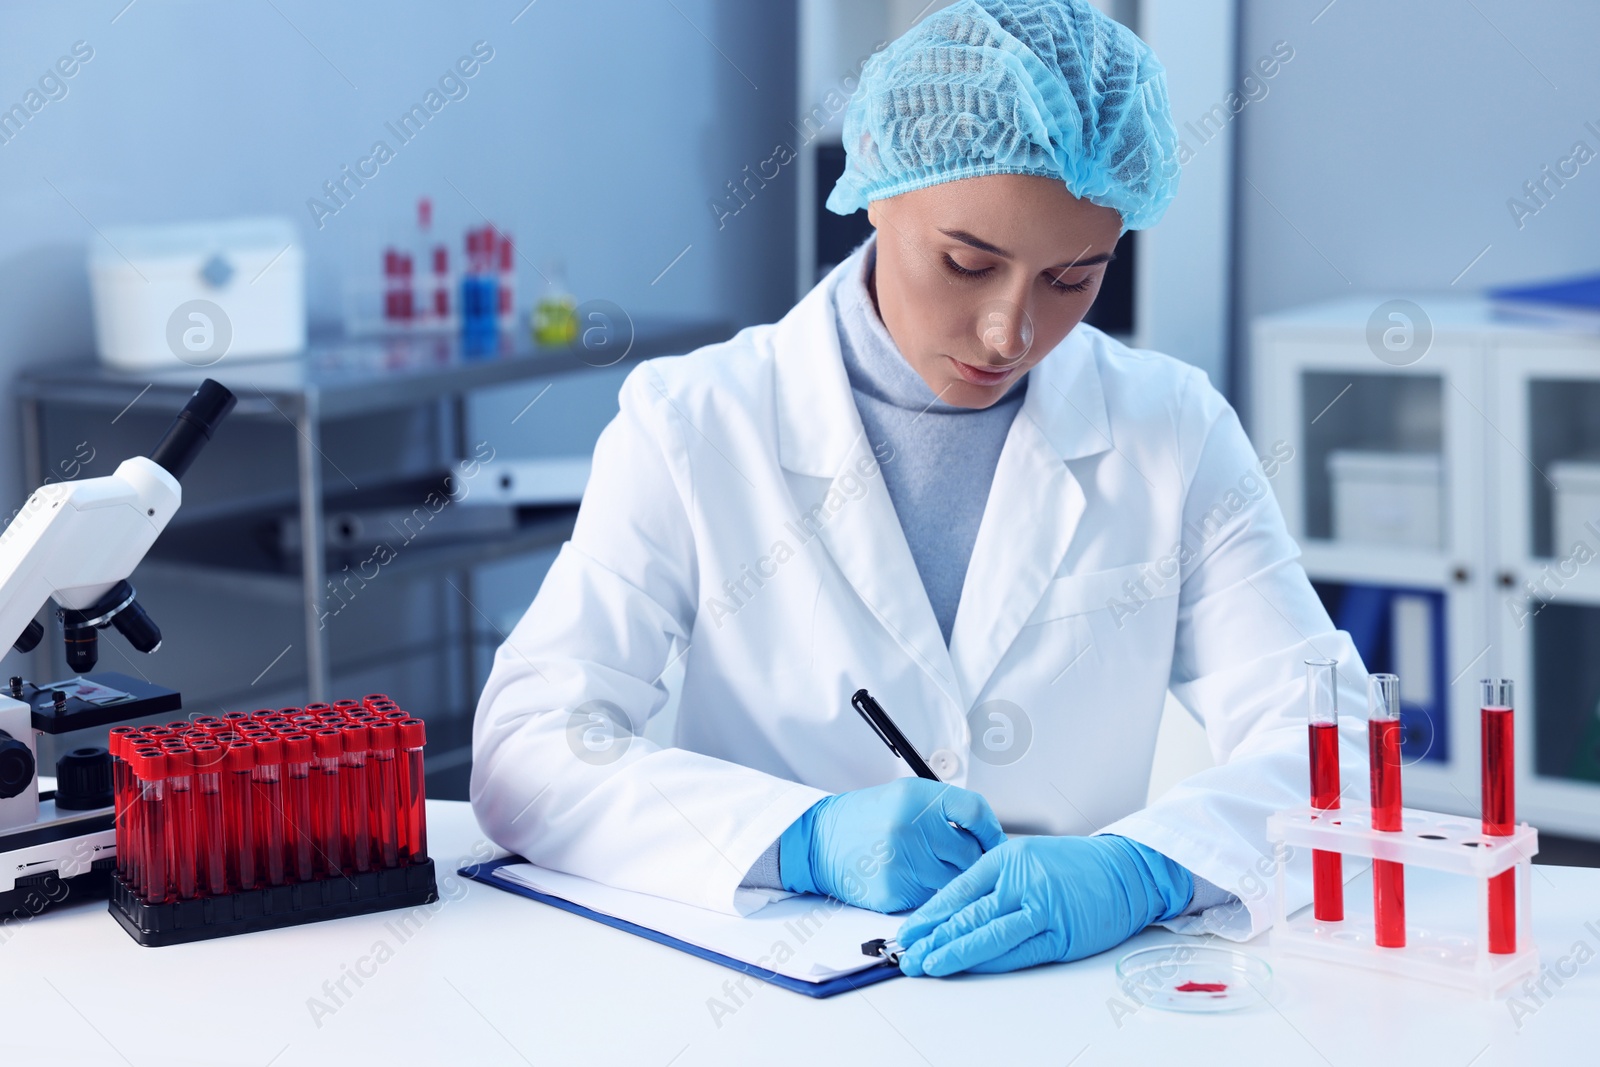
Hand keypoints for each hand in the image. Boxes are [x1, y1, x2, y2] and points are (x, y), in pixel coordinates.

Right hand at [778, 778, 1005, 912]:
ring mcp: (903, 862)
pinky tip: (907, 880)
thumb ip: (945, 812)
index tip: (994, 841)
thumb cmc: (864, 819)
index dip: (991, 830)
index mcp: (918, 798)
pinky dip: (926, 894)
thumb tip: (988, 838)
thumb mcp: (906, 798)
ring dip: (951, 881)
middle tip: (963, 861)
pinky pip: (930, 899)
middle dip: (973, 861)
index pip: (975, 812)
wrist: (818, 840)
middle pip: (972, 853)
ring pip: (955, 882)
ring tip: (928, 869)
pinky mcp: (894, 891)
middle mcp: (912, 826)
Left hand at [895, 835, 1193, 975]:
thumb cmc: (1075, 866)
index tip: (907, 931)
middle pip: (966, 915)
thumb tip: (955, 909)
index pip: (957, 891)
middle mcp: (1021, 882)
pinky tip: (968, 968)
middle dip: (932, 938)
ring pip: (988, 935)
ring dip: (954, 953)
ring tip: (928, 965)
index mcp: (1007, 860)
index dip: (928, 915)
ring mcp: (1041, 909)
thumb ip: (993, 880)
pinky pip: (1018, 952)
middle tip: (906, 954)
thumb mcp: (1027, 858)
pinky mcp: (1061, 935)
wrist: (1126, 871)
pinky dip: (990, 961)